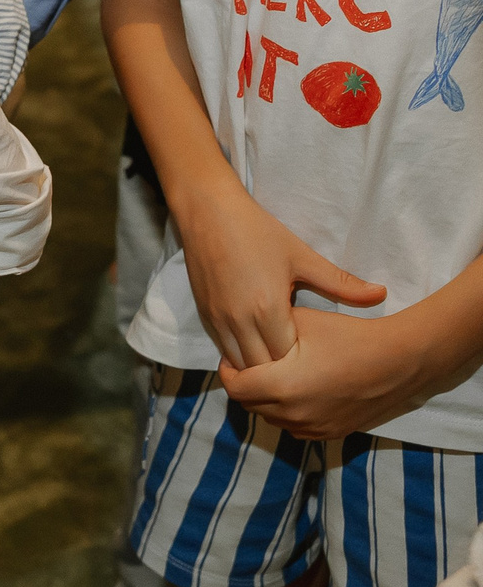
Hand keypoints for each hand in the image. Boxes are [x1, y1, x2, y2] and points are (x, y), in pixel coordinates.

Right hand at [178, 174, 384, 368]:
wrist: (208, 212)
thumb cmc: (258, 232)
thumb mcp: (302, 256)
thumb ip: (340, 283)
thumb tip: (381, 294)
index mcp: (267, 309)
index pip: (288, 359)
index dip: (304, 365)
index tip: (319, 361)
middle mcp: (239, 321)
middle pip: (261, 369)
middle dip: (281, 374)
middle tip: (303, 370)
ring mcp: (218, 320)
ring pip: (238, 364)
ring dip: (258, 368)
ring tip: (280, 366)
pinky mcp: (204, 315)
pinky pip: (223, 350)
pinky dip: (239, 356)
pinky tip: (256, 349)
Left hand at [217, 307, 438, 440]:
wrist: (399, 360)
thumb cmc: (349, 337)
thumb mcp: (300, 323)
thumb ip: (265, 333)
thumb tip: (244, 337)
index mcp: (281, 387)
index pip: (235, 388)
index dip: (228, 372)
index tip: (231, 358)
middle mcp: (293, 414)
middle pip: (250, 404)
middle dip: (245, 385)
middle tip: (251, 366)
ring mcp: (314, 428)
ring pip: (271, 418)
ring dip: (265, 401)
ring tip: (274, 377)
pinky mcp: (331, 433)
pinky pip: (295, 428)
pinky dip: (288, 413)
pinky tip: (297, 393)